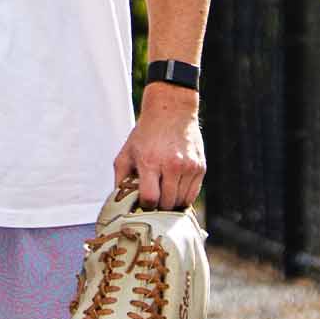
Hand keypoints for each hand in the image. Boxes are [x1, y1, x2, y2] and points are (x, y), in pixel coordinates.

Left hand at [112, 87, 203, 210]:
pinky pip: (192, 194)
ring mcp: (188, 167)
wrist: (171, 111)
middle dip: (158, 207)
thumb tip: (120, 202)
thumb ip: (121, 179)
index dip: (145, 205)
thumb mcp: (126, 153)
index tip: (142, 203)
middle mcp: (171, 165)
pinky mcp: (200, 167)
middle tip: (152, 202)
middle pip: (167, 203)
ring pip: (181, 202)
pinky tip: (174, 190)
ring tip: (163, 195)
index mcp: (150, 162)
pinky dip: (183, 197)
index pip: (150, 198)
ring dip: (171, 204)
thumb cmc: (145, 134)